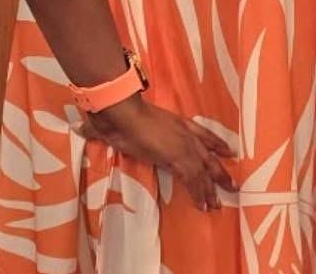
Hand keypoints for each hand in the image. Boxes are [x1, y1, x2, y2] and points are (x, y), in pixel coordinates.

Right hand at [76, 96, 237, 211]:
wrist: (124, 110)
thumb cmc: (121, 112)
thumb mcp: (121, 121)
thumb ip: (107, 127)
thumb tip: (83, 127)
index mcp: (177, 122)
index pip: (202, 133)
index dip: (216, 143)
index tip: (228, 151)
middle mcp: (184, 133)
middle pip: (208, 154)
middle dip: (219, 171)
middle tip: (231, 185)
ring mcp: (183, 145)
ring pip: (204, 170)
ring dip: (212, 188)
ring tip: (218, 203)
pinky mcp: (178, 158)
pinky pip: (194, 180)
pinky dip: (199, 193)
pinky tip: (204, 205)